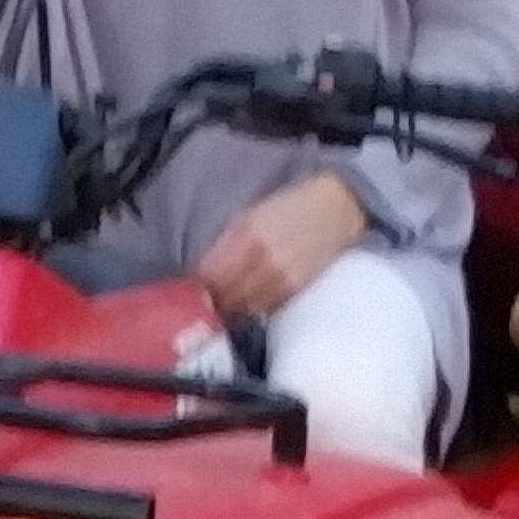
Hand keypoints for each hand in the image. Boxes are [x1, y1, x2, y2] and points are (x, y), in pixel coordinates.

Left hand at [196, 174, 367, 321]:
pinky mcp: (293, 291)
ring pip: (243, 308)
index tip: (185, 291)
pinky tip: (243, 306)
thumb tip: (199, 274)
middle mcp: (264, 261)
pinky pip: (262, 309)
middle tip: (198, 305)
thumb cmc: (286, 208)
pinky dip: (249, 310)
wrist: (334, 210)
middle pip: (225, 297)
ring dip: (228, 311)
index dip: (195, 287)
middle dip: (209, 302)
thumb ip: (224, 244)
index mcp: (247, 236)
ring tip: (218, 308)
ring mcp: (281, 279)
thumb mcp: (248, 216)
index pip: (211, 275)